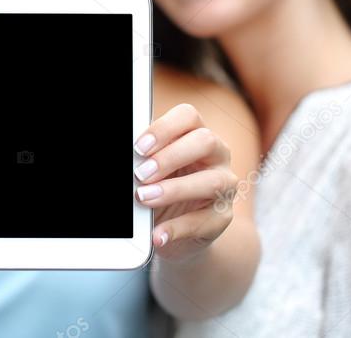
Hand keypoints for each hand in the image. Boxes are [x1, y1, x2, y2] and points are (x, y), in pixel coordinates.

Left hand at [133, 103, 238, 262]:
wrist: (175, 228)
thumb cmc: (161, 185)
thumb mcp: (152, 168)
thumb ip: (144, 158)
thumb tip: (125, 158)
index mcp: (196, 133)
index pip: (189, 116)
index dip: (164, 128)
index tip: (139, 148)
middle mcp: (217, 155)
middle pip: (205, 141)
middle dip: (170, 157)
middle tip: (140, 174)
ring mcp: (225, 185)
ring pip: (211, 181)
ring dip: (173, 190)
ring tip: (144, 198)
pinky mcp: (222, 217)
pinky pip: (204, 220)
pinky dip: (176, 228)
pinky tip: (156, 234)